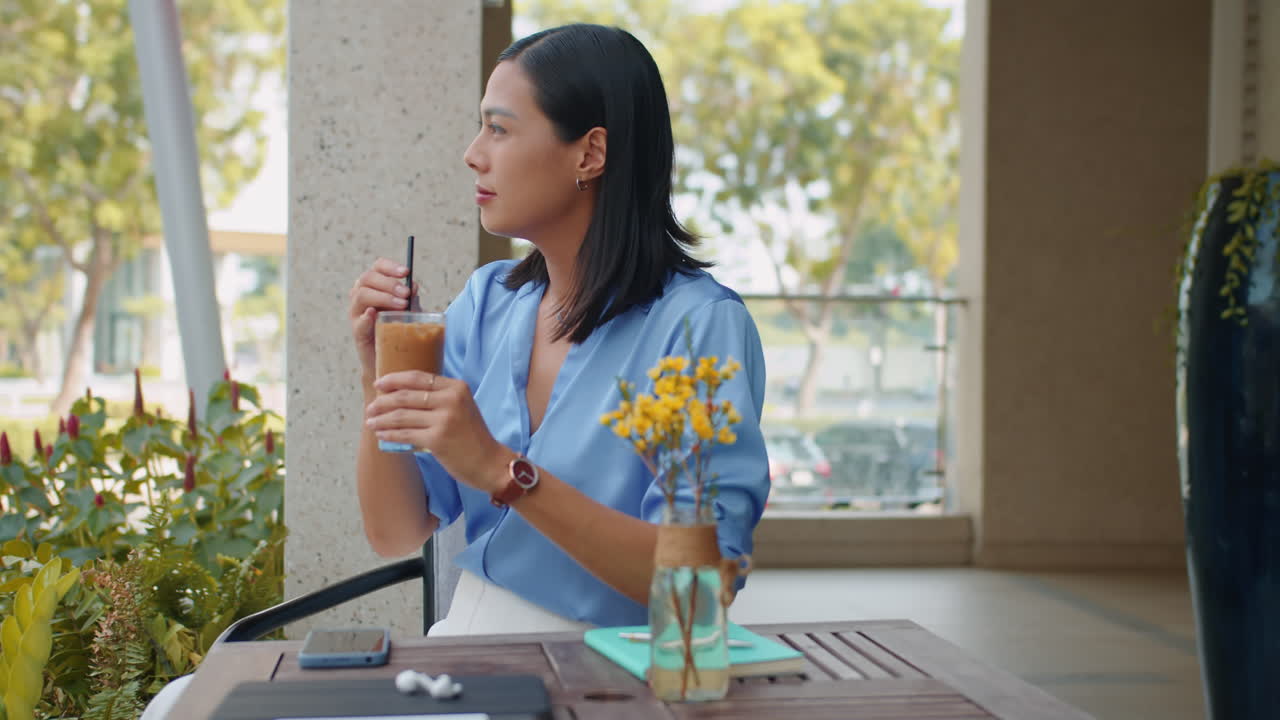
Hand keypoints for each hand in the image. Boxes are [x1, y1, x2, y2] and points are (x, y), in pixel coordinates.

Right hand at [349, 258, 416, 378]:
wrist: (392, 356)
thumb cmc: (400, 327)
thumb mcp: (409, 309)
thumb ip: (410, 297)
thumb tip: (412, 285)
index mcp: (374, 285)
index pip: (378, 267)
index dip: (390, 266)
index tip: (406, 272)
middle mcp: (361, 295)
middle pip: (368, 278)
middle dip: (389, 283)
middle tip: (406, 294)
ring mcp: (357, 313)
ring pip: (361, 295)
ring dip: (383, 297)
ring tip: (402, 305)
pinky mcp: (357, 331)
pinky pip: (359, 322)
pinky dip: (367, 317)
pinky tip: (375, 314)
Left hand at [366, 371, 511, 492]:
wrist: (489, 462)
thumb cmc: (473, 436)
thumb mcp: (462, 406)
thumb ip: (439, 397)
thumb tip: (402, 394)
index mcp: (456, 387)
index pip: (418, 377)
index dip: (394, 379)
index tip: (379, 384)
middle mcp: (451, 400)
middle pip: (406, 395)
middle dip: (383, 401)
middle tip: (370, 407)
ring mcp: (444, 419)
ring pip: (401, 415)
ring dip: (381, 419)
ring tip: (370, 422)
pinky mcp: (437, 439)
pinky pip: (404, 434)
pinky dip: (389, 434)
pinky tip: (381, 435)